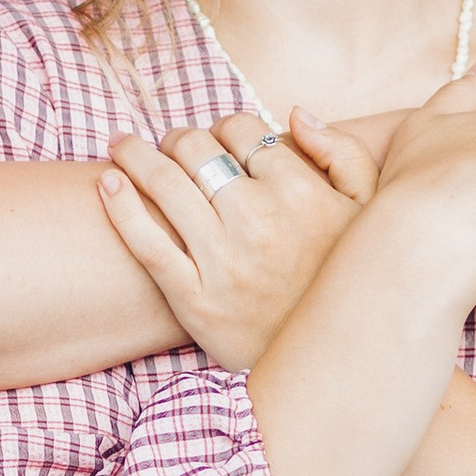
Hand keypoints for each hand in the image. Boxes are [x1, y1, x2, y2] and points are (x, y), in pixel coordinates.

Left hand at [96, 102, 378, 370]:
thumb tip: (293, 114)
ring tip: (122, 147)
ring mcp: (223, 261)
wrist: (330, 361)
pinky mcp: (194, 300)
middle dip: (180, 139)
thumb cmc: (343, 276)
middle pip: (197, 149)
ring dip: (135, 156)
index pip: (241, 130)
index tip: (218, 141)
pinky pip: (147, 244)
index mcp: (299, 191)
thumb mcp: (368, 210)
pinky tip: (107, 182)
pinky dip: (120, 206)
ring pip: (164, 185)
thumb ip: (342, 153)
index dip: (225, 128)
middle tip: (172, 146)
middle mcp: (258, 220)